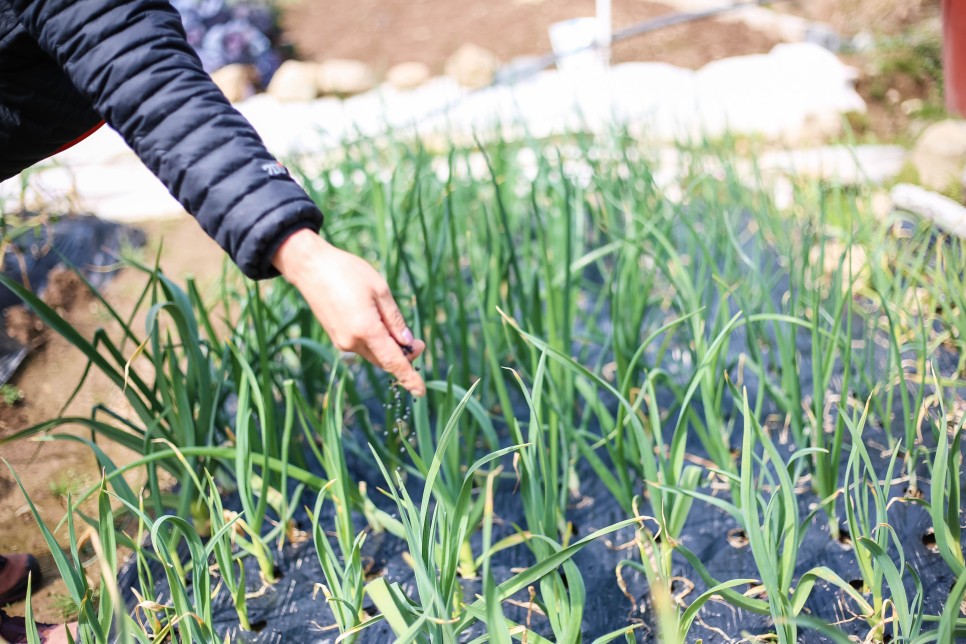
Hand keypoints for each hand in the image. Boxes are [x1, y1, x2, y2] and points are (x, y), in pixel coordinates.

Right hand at [272, 229, 425, 395]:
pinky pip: (362, 346)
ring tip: (393, 324)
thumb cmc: (347, 272)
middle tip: (418, 341)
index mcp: (366, 330)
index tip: (421, 392)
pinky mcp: (336, 337)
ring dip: (388, 347)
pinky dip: (375, 342)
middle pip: (385, 360)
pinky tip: (376, 321)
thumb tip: (407, 343)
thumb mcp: (380, 290)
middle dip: (403, 355)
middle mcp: (352, 342)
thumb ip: (395, 320)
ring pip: (373, 354)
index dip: (409, 377)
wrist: (310, 267)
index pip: (393, 361)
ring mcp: (341, 341)